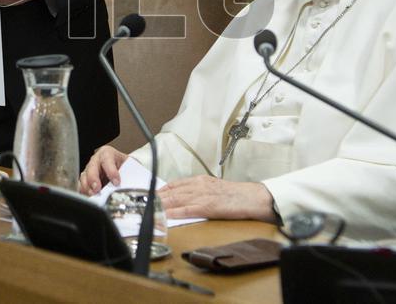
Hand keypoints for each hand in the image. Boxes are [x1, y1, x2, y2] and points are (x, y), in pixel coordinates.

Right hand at [78, 146, 127, 194]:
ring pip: (84, 177)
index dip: (111, 171)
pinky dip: (84, 192)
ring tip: (93, 195)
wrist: (121, 169)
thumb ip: (127, 175)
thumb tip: (129, 185)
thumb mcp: (128, 167)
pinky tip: (88, 196)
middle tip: (97, 188)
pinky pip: (81, 186)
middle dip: (93, 179)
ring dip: (87, 187)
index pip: (107, 159)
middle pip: (91, 168)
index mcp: (107, 153)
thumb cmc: (124, 166)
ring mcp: (89, 171)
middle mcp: (96, 161)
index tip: (116, 182)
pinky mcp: (85, 181)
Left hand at [158, 175, 275, 221]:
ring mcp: (203, 195)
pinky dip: (175, 212)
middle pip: (172, 191)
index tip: (150, 195)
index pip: (175, 184)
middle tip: (142, 203)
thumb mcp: (216, 189)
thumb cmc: (237, 195)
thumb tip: (187, 199)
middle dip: (156, 197)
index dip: (161, 190)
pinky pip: (187, 209)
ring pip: (176, 199)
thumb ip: (201, 192)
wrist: (254, 198)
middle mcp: (199, 185)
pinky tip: (166, 215)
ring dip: (161, 205)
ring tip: (148, 209)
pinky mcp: (208, 206)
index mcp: (201, 181)